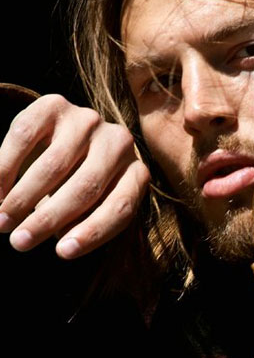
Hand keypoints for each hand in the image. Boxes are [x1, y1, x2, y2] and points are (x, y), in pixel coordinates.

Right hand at [0, 94, 150, 257]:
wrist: (67, 137)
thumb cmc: (81, 186)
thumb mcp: (92, 208)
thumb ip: (83, 222)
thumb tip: (62, 241)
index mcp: (137, 174)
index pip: (120, 208)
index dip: (92, 233)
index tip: (62, 253)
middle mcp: (119, 143)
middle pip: (85, 188)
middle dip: (48, 219)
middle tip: (19, 243)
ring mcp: (89, 120)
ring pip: (55, 166)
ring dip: (23, 198)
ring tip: (1, 222)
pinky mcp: (56, 104)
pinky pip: (25, 136)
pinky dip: (6, 167)